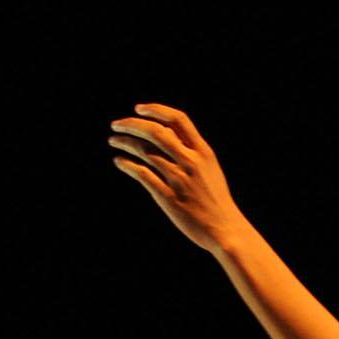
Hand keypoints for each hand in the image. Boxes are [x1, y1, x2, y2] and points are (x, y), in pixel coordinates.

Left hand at [107, 102, 241, 253]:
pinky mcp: (168, 197)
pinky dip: (127, 165)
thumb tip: (167, 133)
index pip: (178, 120)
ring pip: (145, 151)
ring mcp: (179, 179)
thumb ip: (191, 151)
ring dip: (125, 142)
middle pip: (156, 132)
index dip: (156, 110)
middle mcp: (191, 162)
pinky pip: (142, 174)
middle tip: (116, 125)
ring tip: (113, 140)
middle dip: (132, 124)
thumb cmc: (215, 199)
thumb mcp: (209, 168)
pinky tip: (119, 161)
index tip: (139, 109)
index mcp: (203, 152)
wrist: (224, 229)